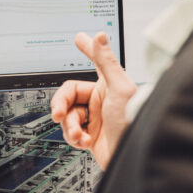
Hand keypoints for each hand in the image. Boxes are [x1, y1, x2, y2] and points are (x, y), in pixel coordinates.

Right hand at [51, 32, 137, 168]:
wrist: (135, 157)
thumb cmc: (132, 121)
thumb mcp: (119, 88)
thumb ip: (107, 62)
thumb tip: (100, 36)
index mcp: (107, 85)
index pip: (95, 62)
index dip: (87, 49)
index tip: (80, 39)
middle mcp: (100, 100)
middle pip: (68, 95)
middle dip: (61, 106)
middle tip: (58, 114)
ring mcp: (95, 118)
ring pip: (67, 116)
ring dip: (70, 126)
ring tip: (79, 134)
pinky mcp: (91, 136)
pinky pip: (72, 133)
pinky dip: (75, 138)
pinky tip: (85, 142)